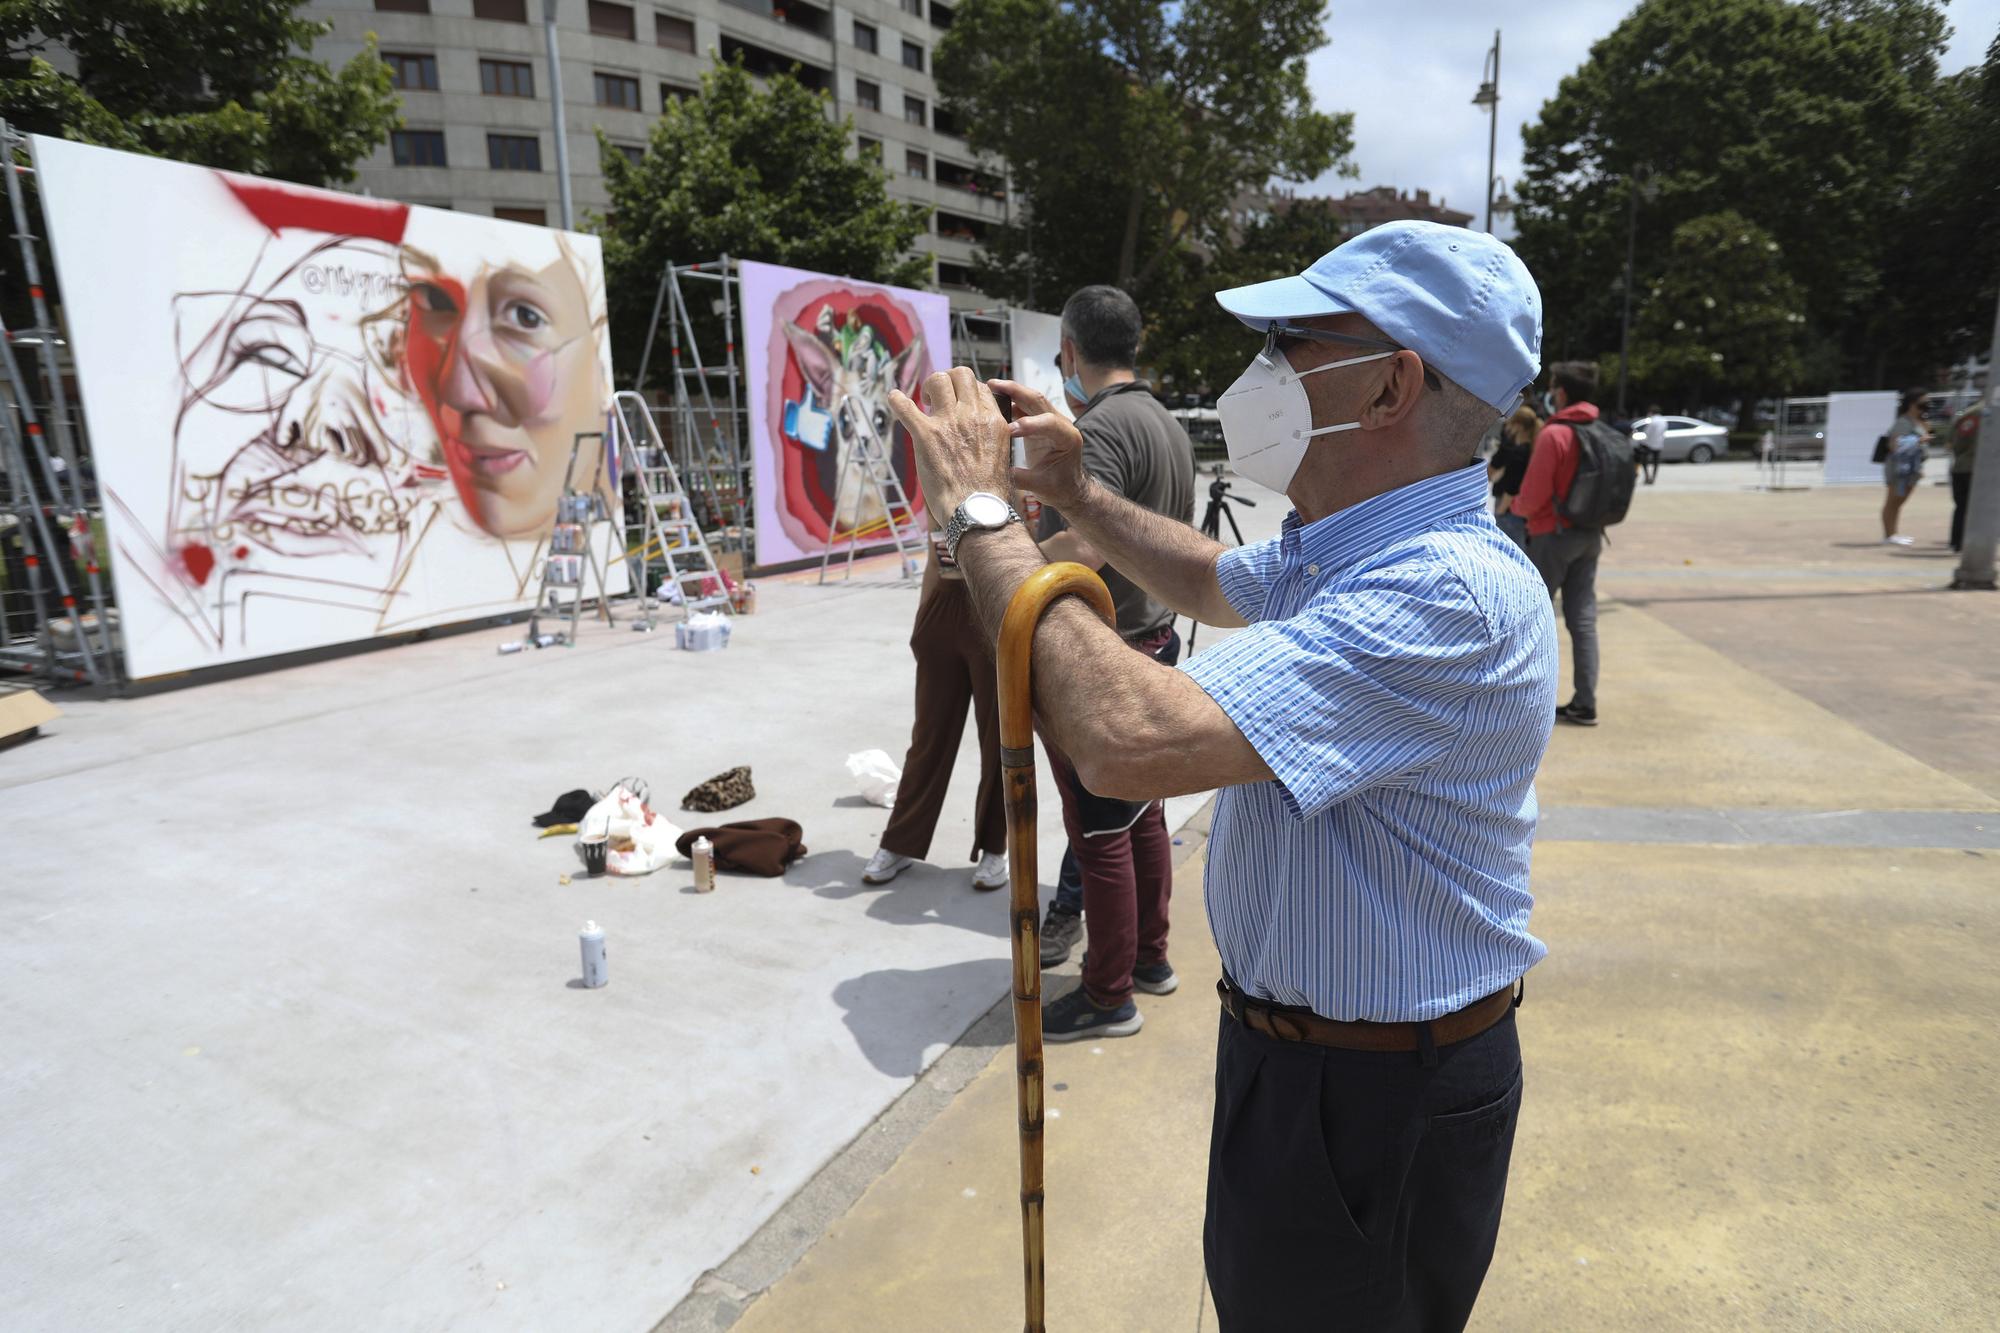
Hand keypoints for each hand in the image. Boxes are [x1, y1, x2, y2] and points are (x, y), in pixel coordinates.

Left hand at [887, 366, 1012, 520]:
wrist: (976, 510)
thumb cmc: (989, 493)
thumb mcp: (1002, 456)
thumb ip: (991, 439)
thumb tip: (980, 438)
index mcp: (993, 421)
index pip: (980, 388)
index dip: (967, 392)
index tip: (958, 403)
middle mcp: (971, 415)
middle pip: (961, 375)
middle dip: (948, 381)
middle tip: (938, 398)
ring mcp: (948, 423)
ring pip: (938, 381)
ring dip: (929, 387)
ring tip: (923, 402)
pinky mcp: (926, 435)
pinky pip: (906, 407)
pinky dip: (897, 401)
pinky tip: (893, 398)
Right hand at [987, 378, 1088, 510]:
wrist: (1068, 487)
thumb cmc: (1058, 488)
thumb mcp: (1040, 486)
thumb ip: (1020, 478)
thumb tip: (996, 471)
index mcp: (1068, 439)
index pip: (1050, 423)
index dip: (1029, 424)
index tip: (1008, 430)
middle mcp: (1062, 424)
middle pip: (1038, 401)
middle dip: (1016, 391)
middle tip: (993, 385)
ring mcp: (1050, 420)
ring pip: (1031, 399)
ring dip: (1011, 392)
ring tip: (989, 387)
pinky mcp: (1039, 422)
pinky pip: (1024, 407)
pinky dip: (1009, 401)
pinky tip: (993, 399)